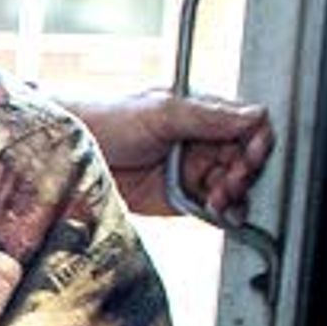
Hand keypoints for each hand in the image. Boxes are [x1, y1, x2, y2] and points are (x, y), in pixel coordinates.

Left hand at [71, 90, 275, 221]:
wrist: (70, 155)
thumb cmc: (107, 118)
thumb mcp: (161, 111)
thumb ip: (209, 116)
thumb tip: (254, 115)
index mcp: (204, 113)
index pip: (250, 126)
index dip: (257, 141)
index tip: (250, 156)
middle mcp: (202, 142)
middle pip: (247, 159)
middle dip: (246, 171)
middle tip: (231, 180)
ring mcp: (192, 172)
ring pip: (235, 186)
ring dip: (235, 194)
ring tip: (219, 198)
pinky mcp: (181, 200)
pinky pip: (213, 210)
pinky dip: (223, 214)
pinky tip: (222, 214)